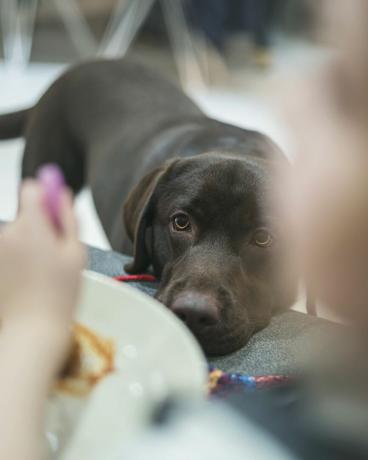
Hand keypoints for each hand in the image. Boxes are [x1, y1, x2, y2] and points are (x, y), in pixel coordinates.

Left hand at [0, 181, 84, 350]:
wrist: (33, 328)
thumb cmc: (60, 293)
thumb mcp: (76, 252)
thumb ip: (69, 218)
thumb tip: (63, 194)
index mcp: (30, 226)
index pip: (31, 189)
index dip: (47, 195)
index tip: (57, 211)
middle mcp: (8, 234)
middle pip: (26, 212)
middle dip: (43, 223)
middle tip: (59, 251)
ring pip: (20, 232)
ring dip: (34, 241)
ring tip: (47, 269)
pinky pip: (12, 248)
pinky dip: (23, 255)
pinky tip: (34, 277)